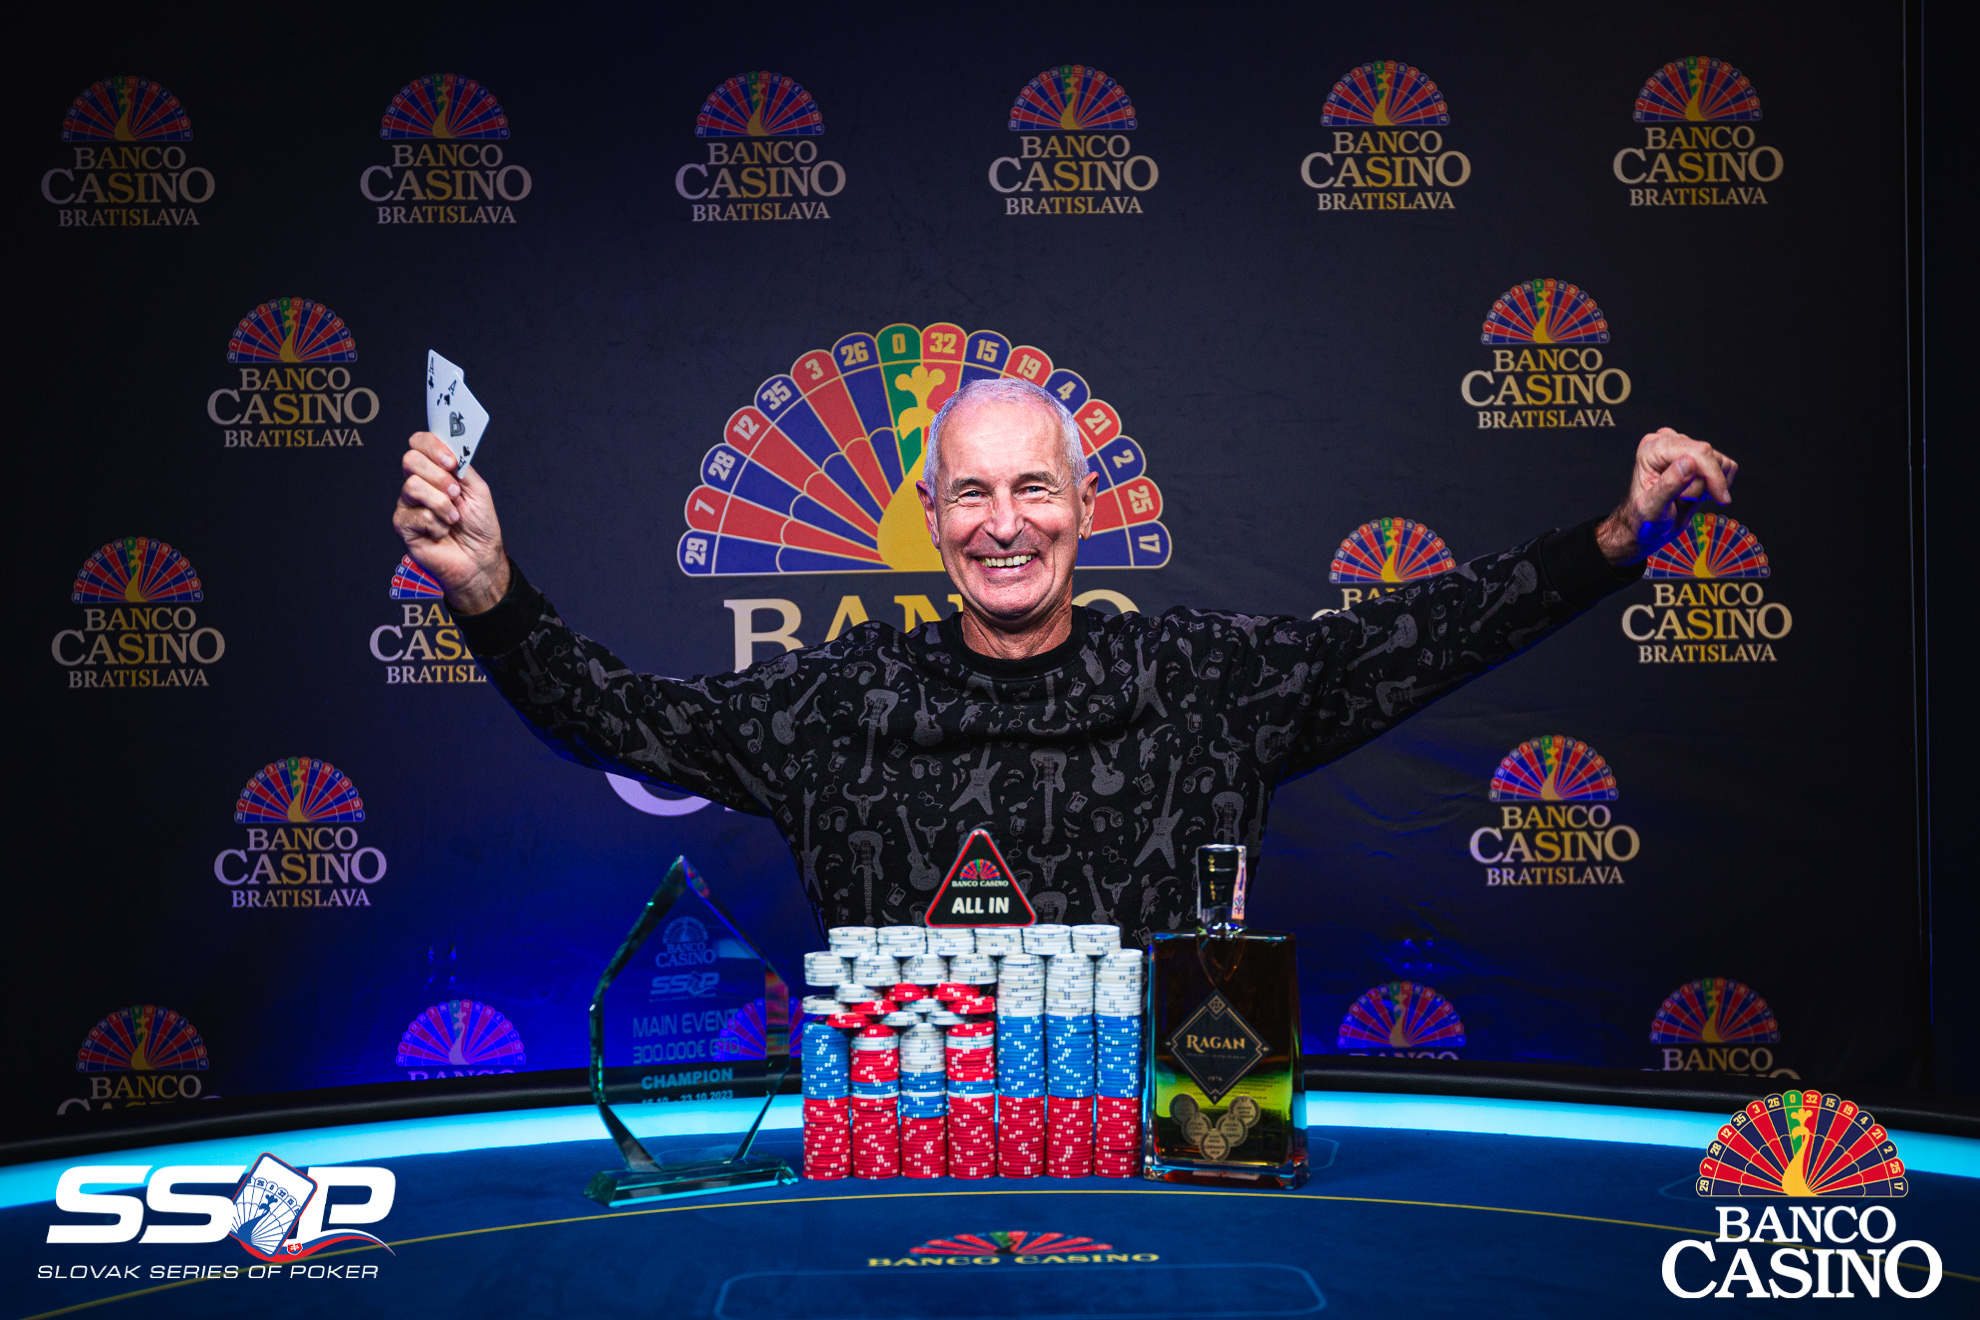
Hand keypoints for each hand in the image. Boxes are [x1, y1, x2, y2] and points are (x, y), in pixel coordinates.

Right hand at [392, 432, 510, 613]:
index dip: (432, 446)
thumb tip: (450, 449)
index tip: (451, 462)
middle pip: (410, 459)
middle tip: (455, 493)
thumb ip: (463, 467)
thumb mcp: (478, 490)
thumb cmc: (479, 526)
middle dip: (438, 476)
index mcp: (435, 471)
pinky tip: (442, 532)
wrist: (480, 558)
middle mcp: (418, 484)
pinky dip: (437, 525)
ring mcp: (408, 504)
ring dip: (441, 504)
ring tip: (453, 518)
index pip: (420, 443)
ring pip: (412, 486)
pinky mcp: (403, 526)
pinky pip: (416, 515)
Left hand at [1596, 427, 1738, 565]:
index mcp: (1651, 449)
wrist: (1649, 527)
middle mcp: (1667, 441)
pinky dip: (1717, 484)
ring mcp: (1684, 446)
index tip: (1721, 498)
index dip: (1712, 475)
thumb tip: (1689, 462)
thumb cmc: (1645, 520)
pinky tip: (1697, 493)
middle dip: (1705, 484)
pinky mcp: (1699, 456)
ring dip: (1709, 487)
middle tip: (1686, 501)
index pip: (1696, 451)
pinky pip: (1727, 466)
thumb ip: (1668, 486)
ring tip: (1686, 498)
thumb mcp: (1652, 509)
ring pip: (1720, 462)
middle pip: (1710, 456)